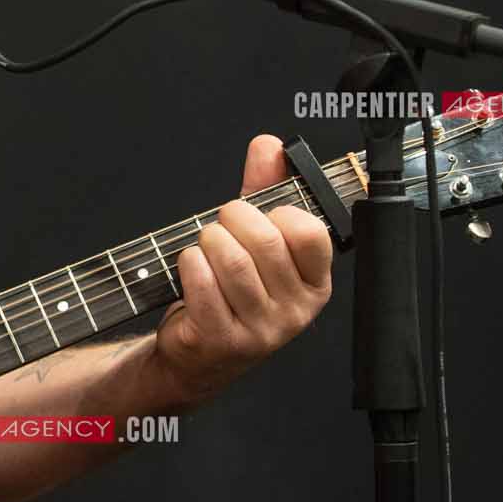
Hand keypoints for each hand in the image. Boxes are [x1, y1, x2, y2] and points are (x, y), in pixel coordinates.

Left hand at [150, 135, 334, 406]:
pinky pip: (201, 281)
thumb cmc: (229, 292)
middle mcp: (295, 311)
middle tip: (220, 228)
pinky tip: (190, 269)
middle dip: (230, 220)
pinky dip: (187, 263)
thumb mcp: (255, 240)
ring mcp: (261, 330)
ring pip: (231, 259)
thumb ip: (265, 189)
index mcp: (314, 284)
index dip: (276, 212)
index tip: (260, 217)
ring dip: (206, 241)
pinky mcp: (222, 339)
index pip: (308, 232)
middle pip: (263, 240)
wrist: (197, 355)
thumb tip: (269, 146)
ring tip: (204, 248)